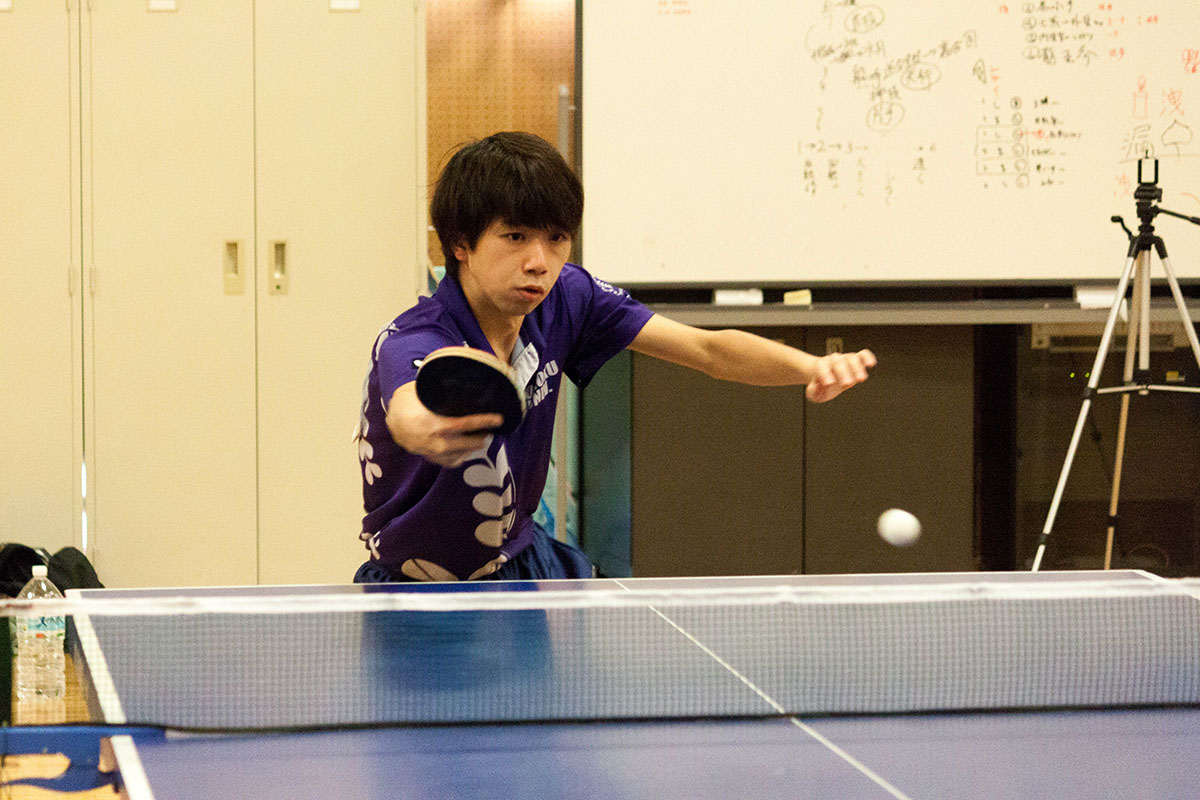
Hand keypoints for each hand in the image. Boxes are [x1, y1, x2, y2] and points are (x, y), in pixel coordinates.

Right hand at [385, 383, 502, 467]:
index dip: (487, 421)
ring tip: (479, 434)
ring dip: (475, 444)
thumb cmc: (410, 405)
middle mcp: (441, 442)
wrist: (394, 425)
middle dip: (484, 434)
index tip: (500, 418)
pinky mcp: (436, 460)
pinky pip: (457, 459)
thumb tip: (460, 374)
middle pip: (474, 442)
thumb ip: (440, 389)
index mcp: (439, 424)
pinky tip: (466, 444)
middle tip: (490, 427)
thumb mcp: (424, 393)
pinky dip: (464, 452)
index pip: (469, 423)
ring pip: (468, 452)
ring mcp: (438, 454)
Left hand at [806, 349, 875, 402]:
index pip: (822, 366)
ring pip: (852, 358)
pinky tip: (871, 364)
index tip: (829, 384)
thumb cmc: (820, 386)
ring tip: (861, 379)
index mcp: (821, 366)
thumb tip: (817, 386)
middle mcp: (834, 360)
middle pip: (838, 362)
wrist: (827, 378)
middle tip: (847, 384)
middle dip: (843, 372)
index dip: (825, 374)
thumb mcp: (814, 393)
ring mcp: (846, 359)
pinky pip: (863, 354)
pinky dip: (868, 357)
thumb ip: (813, 391)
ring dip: (857, 368)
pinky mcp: (857, 359)